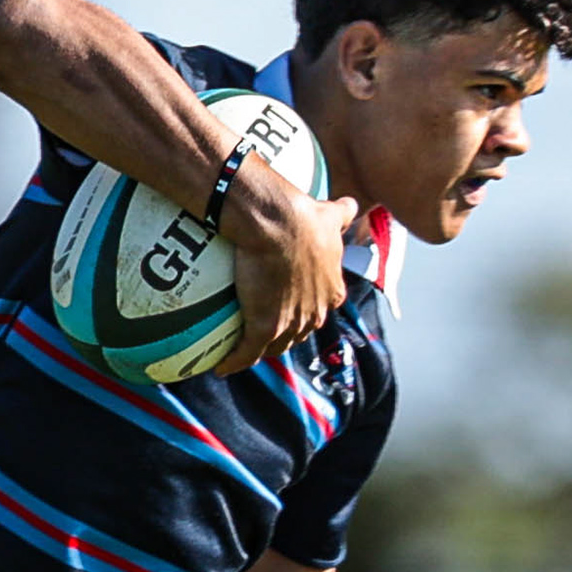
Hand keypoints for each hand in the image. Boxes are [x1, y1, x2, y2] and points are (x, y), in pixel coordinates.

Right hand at [213, 158, 352, 373]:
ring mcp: (291, 324)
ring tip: (244, 348)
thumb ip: (341, 214)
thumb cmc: (303, 217)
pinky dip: (234, 362)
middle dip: (287, 333)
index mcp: (332, 290)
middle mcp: (317, 312)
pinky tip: (221, 366)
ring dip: (262, 349)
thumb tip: (351, 204)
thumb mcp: (328, 216)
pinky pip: (246, 354)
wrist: (278, 223)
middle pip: (300, 331)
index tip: (294, 306)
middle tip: (267, 328)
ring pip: (276, 346)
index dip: (308, 309)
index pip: (321, 308)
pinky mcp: (265, 328)